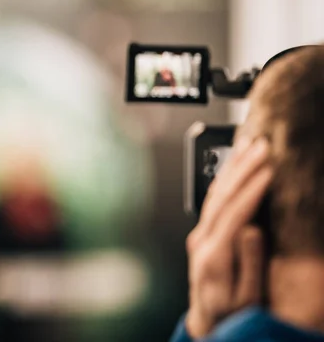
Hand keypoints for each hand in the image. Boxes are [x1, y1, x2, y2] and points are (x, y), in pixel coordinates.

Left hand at [185, 138, 272, 337]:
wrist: (207, 321)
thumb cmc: (231, 312)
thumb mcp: (247, 297)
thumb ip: (250, 263)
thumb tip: (252, 229)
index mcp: (213, 255)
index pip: (233, 213)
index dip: (251, 189)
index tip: (268, 170)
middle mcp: (201, 241)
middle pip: (221, 197)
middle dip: (242, 169)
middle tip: (261, 146)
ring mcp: (198, 236)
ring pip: (214, 195)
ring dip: (231, 169)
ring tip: (247, 147)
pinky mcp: (200, 235)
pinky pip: (211, 201)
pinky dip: (223, 180)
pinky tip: (231, 167)